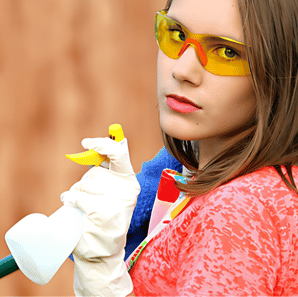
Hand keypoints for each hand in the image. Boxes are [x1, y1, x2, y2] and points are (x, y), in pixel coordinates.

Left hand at [60, 136, 139, 295]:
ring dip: (76, 192)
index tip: (86, 142)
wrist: (102, 252)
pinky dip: (71, 200)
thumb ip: (109, 172)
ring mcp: (115, 202)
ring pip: (84, 184)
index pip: (120, 154)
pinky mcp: (101, 213)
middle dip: (85, 182)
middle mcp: (127, 191)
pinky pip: (78, 197)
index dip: (102, 144)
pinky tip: (73, 207)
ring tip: (81, 205)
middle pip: (95, 172)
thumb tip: (96, 145)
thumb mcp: (113, 194)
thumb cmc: (105, 218)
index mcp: (130, 183)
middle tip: (87, 195)